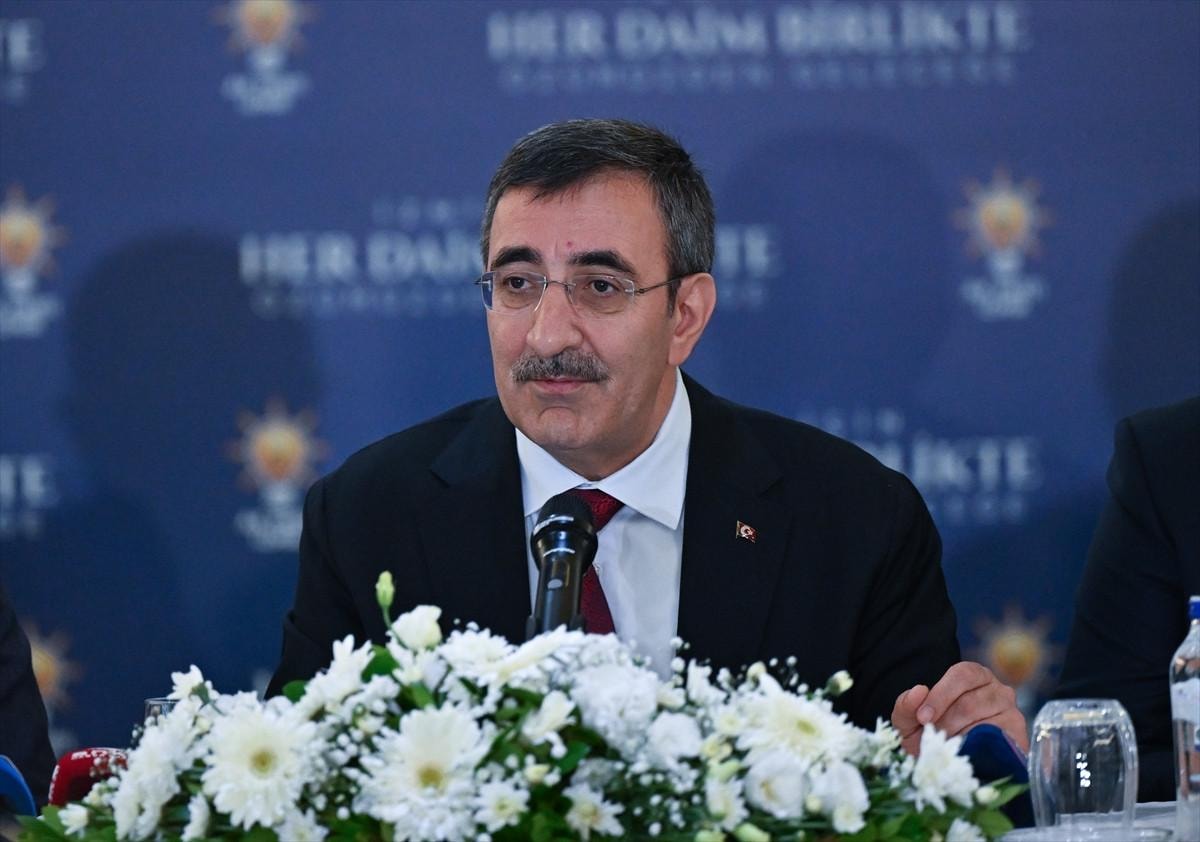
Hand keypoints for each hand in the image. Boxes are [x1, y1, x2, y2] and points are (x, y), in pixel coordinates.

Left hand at [891, 661, 1027, 755]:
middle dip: (945, 724)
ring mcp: (1012, 713)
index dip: (940, 695)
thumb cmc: (931, 735)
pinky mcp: (1020, 738)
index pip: (961, 675)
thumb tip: (918, 691)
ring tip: (947, 751)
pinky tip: (967, 757)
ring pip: (984, 723)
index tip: (923, 718)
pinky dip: (980, 750)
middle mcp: (997, 690)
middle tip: (933, 741)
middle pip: (970, 702)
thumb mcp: (910, 721)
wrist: (950, 765)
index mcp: (972, 676)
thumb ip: (906, 705)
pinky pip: (1001, 742)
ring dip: (961, 739)